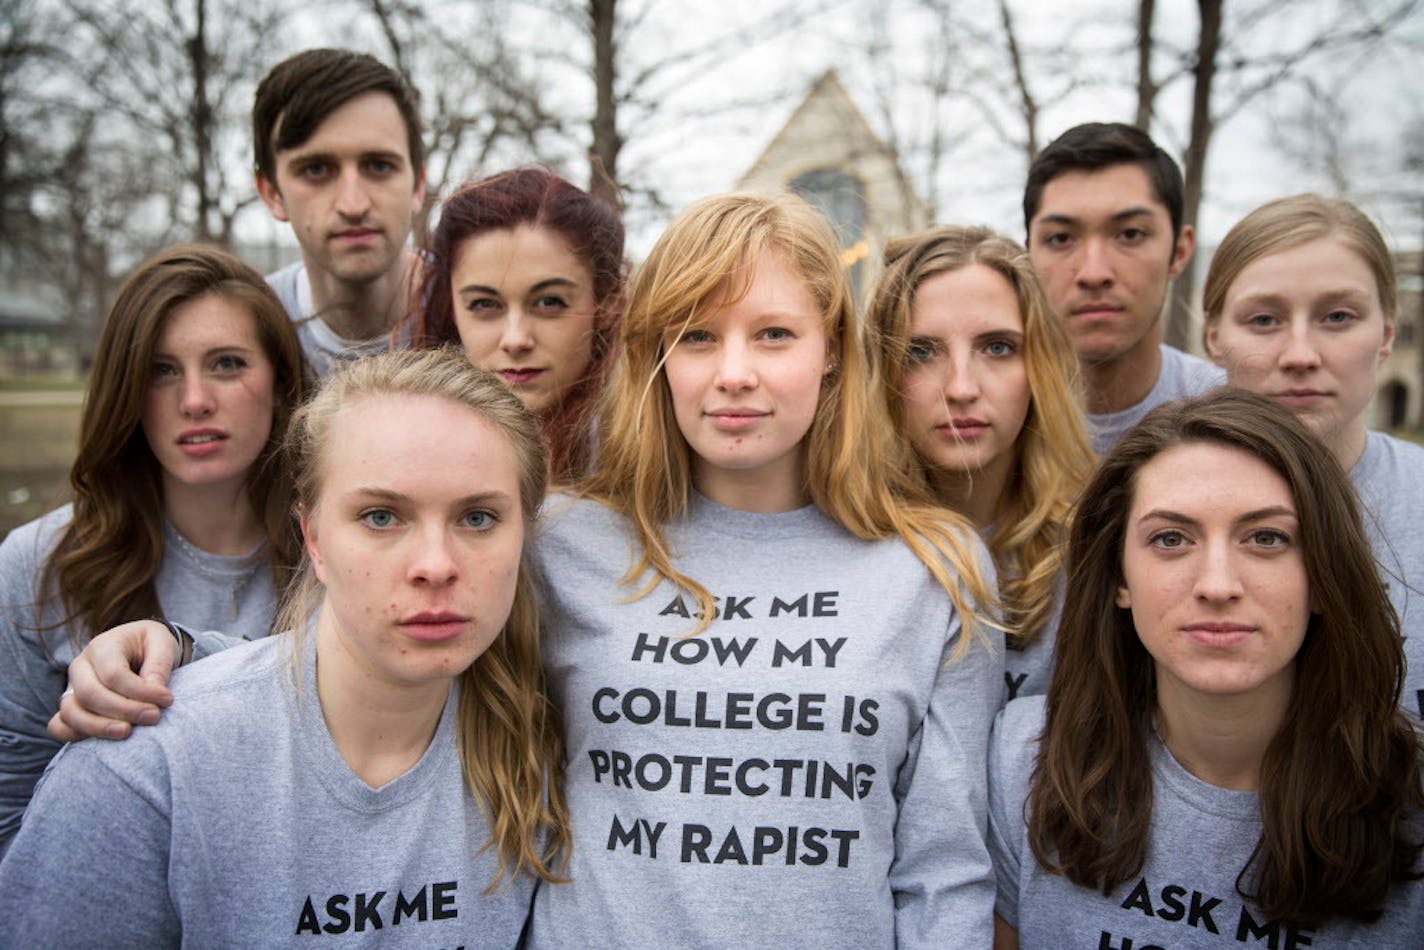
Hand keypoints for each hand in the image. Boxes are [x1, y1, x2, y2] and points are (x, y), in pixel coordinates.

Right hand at [46, 620, 181, 741]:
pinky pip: (59, 726)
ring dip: (99, 727)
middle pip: (89, 694)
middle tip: (154, 717)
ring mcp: (70, 688)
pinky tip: (106, 739)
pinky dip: (77, 735)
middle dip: (123, 710)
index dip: (140, 691)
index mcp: (102, 646)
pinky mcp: (70, 707)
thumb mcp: (163, 644)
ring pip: (70, 712)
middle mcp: (80, 667)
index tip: (167, 699)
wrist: (138, 649)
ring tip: (128, 732)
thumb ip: (159, 666)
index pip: (113, 673)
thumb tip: (155, 693)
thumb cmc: (150, 646)